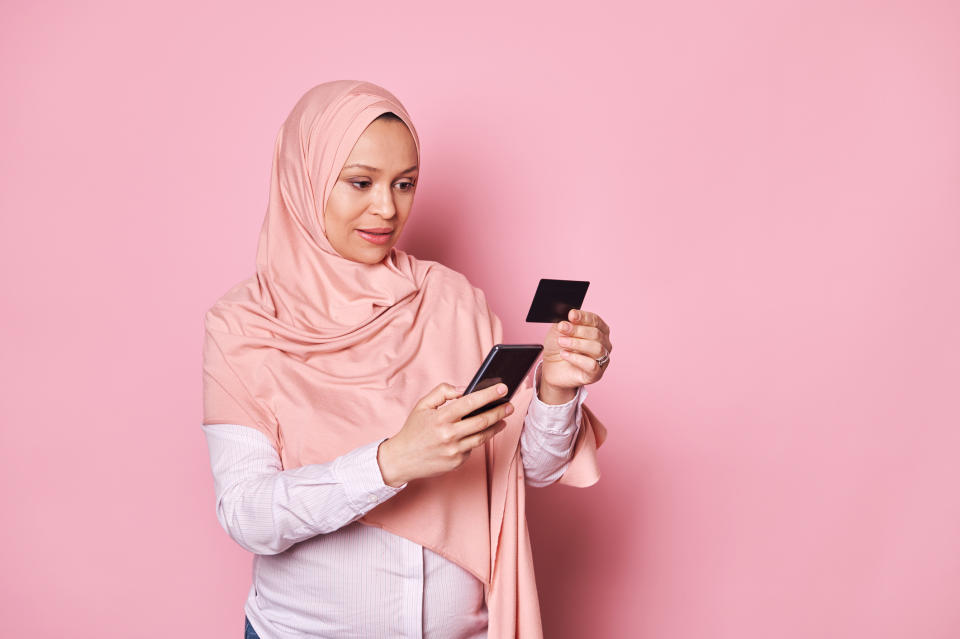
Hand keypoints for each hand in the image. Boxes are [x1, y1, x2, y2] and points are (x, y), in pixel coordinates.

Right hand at [377, 382, 514, 486]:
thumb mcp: (422, 406)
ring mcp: (454, 450)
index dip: (489, 394)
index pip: (470, 402)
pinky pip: (472, 447)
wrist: (401, 460)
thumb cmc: (413, 430)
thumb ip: (442, 392)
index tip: (502, 388)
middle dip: (499, 411)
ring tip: (503, 418)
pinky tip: (481, 432)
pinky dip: (478, 438)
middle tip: (509, 404)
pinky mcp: (456, 462)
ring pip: (482, 436)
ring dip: (496, 426)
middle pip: (482, 421)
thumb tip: (463, 390)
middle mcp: (448, 434)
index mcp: (440, 418)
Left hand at [539, 309, 612, 403]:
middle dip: (577, 330)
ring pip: (597, 348)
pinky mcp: (596, 374)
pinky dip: (576, 358)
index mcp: (598, 330)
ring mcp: (602, 359)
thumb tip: (571, 317)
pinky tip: (565, 354)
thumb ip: (566, 323)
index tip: (571, 315)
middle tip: (562, 329)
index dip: (584, 317)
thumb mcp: (558, 331)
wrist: (551, 368)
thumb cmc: (558, 347)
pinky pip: (592, 365)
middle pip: (596, 334)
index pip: (595, 320)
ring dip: (577, 343)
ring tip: (562, 342)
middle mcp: (604, 344)